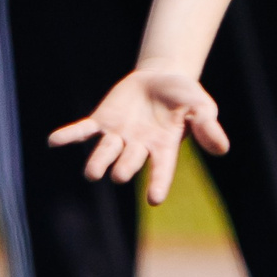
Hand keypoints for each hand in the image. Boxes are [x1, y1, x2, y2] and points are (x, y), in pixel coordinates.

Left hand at [45, 68, 227, 203]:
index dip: (158, 183)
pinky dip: (69, 136)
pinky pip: (83, 130)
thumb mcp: (201, 107)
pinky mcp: (102, 121)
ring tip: (92, 175)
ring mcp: (118, 135)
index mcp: (164, 147)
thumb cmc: (185, 96)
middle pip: (129, 160)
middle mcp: (138, 146)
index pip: (161, 169)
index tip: (154, 199)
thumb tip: (223, 149)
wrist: (161, 77)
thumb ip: (207, 127)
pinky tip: (54, 142)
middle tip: (118, 175)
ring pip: (105, 152)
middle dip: (124, 167)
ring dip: (98, 162)